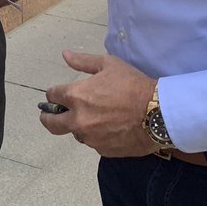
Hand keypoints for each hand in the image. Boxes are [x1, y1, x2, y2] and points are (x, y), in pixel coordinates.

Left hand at [38, 51, 159, 158]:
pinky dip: (97, 135)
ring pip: (75, 133)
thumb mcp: (108, 65)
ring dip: (79, 125)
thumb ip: (83, 61)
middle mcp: (78, 120)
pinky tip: (110, 127)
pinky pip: (94, 143)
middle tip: (52, 114)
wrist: (158, 113)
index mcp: (76, 96)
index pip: (52, 95)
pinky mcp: (103, 150)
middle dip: (48, 117)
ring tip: (96, 117)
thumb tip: (64, 55)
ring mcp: (90, 138)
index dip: (54, 93)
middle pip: (51, 123)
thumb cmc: (133, 85)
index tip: (57, 93)